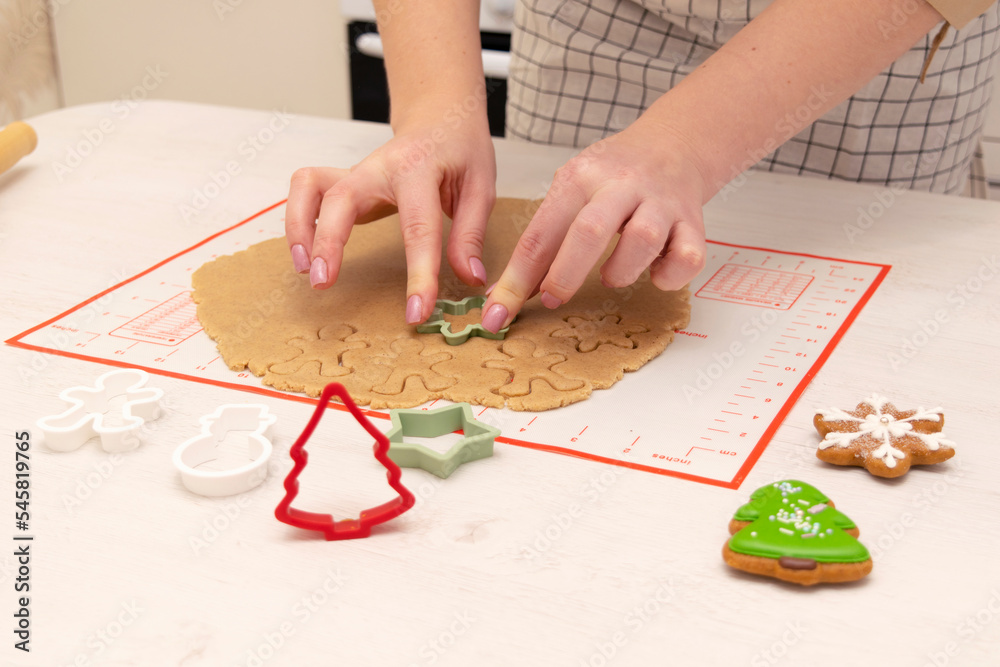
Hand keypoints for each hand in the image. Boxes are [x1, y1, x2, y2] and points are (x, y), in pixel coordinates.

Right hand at [285, 117, 495, 323]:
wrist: (440, 115)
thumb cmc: (460, 148)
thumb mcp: (480, 187)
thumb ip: (470, 234)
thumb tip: (469, 280)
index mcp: (419, 169)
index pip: (418, 227)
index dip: (418, 273)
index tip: (416, 311)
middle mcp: (379, 167)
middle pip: (341, 198)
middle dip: (328, 242)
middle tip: (324, 282)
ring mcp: (356, 171)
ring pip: (309, 187)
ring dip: (300, 227)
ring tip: (305, 269)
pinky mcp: (344, 181)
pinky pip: (307, 190)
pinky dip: (298, 218)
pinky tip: (306, 251)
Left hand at [479, 120, 709, 332]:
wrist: (673, 145)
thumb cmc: (613, 176)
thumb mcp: (571, 189)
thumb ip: (546, 236)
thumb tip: (511, 291)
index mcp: (581, 178)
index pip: (540, 232)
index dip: (517, 278)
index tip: (500, 312)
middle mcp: (622, 186)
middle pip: (590, 231)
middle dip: (565, 275)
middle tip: (552, 298)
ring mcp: (661, 203)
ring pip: (643, 240)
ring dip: (620, 272)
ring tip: (609, 276)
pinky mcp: (693, 222)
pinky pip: (687, 258)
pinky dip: (668, 276)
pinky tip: (653, 273)